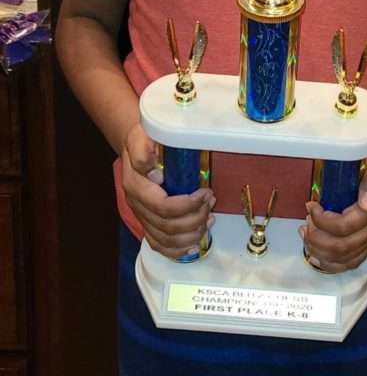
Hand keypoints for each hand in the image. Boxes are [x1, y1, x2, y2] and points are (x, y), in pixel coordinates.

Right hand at [122, 122, 214, 259]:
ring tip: (209, 218)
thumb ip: (143, 152)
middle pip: (167, 226)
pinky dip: (177, 250)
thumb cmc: (142, 139)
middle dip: (195, 217)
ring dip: (191, 233)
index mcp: (136, 186)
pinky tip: (193, 246)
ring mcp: (142, 216)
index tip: (205, 192)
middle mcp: (137, 205)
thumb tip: (155, 175)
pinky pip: (159, 245)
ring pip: (165, 239)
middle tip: (211, 202)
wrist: (134, 144)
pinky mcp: (147, 222)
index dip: (187, 205)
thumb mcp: (141, 137)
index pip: (162, 206)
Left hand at [300, 147, 366, 272]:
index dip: (322, 221)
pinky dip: (331, 263)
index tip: (311, 205)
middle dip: (317, 239)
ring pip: (345, 259)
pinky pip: (351, 262)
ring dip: (320, 251)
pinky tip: (317, 254)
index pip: (345, 227)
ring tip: (306, 235)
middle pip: (343, 248)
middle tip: (305, 224)